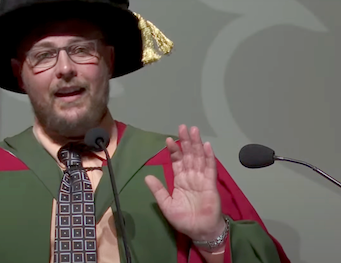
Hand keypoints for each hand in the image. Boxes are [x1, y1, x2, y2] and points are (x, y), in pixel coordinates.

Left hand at [145, 125, 224, 240]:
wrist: (199, 231)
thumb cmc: (184, 219)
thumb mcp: (166, 204)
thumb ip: (158, 190)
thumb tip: (147, 176)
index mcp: (180, 180)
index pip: (177, 161)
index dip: (174, 150)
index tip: (169, 139)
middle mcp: (191, 176)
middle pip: (188, 155)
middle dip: (186, 141)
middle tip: (183, 127)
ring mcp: (201, 178)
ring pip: (199, 157)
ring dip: (197, 144)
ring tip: (194, 130)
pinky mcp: (210, 184)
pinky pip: (210, 168)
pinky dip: (209, 157)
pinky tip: (207, 146)